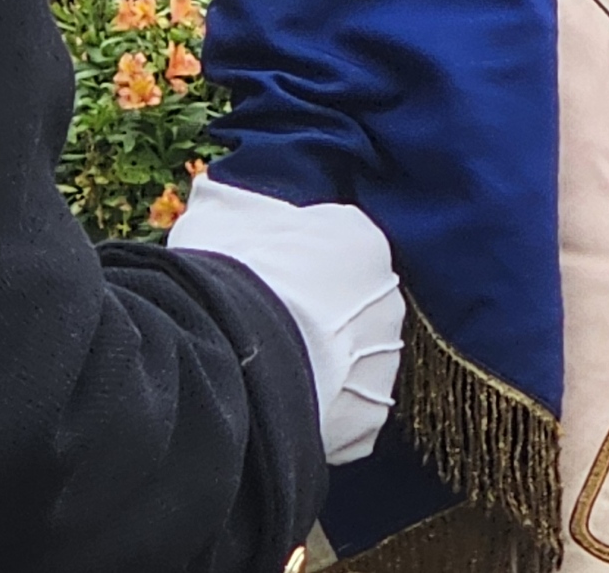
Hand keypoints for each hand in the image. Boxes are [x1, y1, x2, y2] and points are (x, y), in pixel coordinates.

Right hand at [168, 175, 405, 464]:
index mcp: (362, 238)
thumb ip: (237, 207)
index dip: (298, 267)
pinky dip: (323, 414)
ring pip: (355, 359)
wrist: (232, 348)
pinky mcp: (372, 410)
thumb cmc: (227, 273)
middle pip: (353, 305)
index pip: (339, 245)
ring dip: (325, 368)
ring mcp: (385, 355)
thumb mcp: (222, 217)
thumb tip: (220, 194)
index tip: (267, 283)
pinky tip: (284, 410)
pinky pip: (349, 411)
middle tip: (268, 333)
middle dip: (320, 319)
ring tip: (273, 377)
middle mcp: (388, 294)